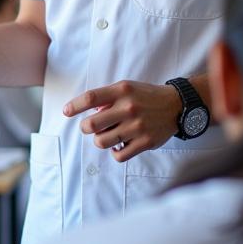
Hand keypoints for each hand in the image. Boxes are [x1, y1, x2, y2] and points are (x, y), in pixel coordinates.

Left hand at [64, 80, 181, 161]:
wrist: (176, 105)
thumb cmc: (145, 96)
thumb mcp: (126, 88)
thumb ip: (107, 98)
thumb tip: (87, 112)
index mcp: (122, 91)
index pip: (90, 98)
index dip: (74, 106)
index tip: (66, 112)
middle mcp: (129, 108)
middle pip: (91, 124)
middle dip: (85, 128)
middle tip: (89, 127)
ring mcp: (137, 126)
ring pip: (102, 142)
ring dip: (100, 140)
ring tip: (106, 136)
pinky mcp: (145, 142)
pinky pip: (118, 155)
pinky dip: (115, 152)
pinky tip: (118, 145)